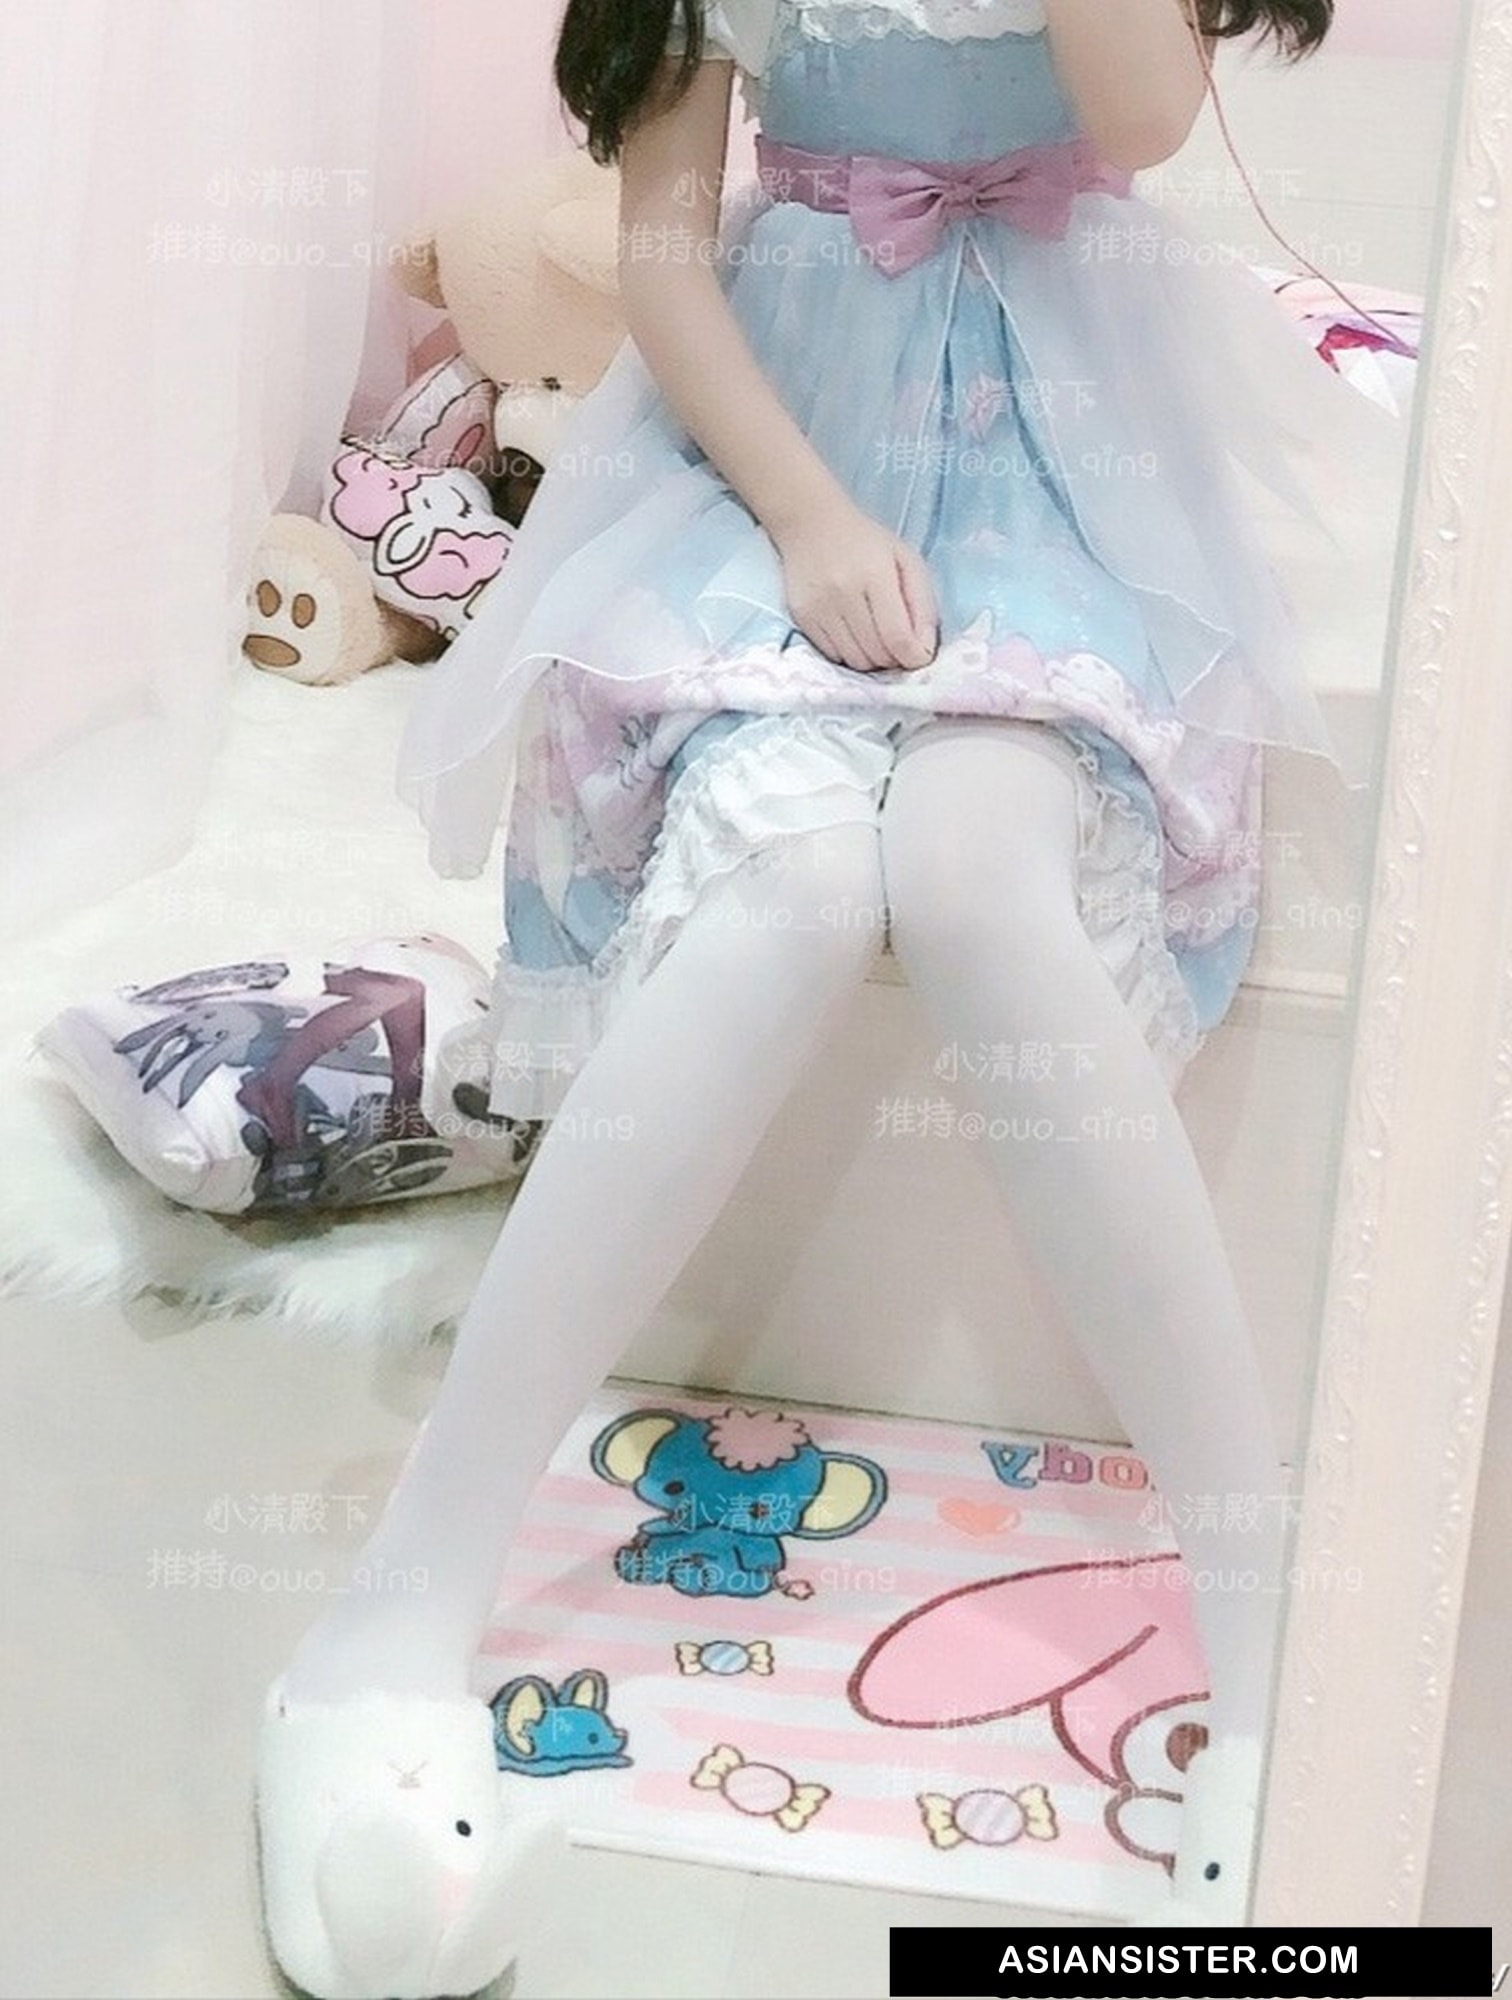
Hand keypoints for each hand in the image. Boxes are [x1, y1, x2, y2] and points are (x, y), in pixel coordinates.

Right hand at [772, 499, 940, 673]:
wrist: (811, 524)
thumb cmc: (867, 543)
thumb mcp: (906, 561)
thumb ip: (923, 605)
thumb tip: (924, 650)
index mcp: (875, 575)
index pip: (897, 636)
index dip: (914, 657)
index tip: (920, 656)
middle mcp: (844, 593)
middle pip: (877, 654)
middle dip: (895, 657)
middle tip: (898, 642)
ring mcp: (819, 608)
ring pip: (855, 661)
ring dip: (873, 659)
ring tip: (876, 637)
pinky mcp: (803, 618)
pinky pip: (833, 655)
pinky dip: (850, 653)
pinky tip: (854, 634)